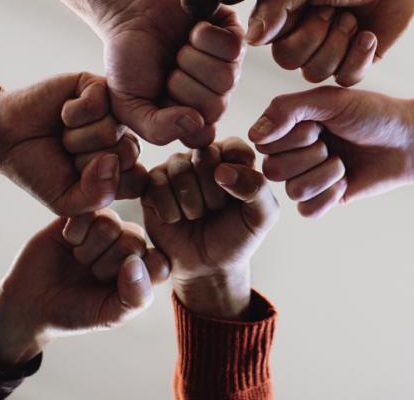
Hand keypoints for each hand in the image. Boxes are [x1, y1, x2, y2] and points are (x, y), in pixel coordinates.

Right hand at [0, 73, 145, 215]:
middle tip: (68, 153)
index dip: (103, 185)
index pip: (138, 181)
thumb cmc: (39, 171)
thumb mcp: (66, 200)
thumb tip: (113, 162)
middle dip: (87, 160)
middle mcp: (123, 137)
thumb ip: (96, 196)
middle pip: (128, 153)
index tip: (78, 179)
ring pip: (110, 131)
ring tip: (63, 135)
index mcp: (123, 166)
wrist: (6, 139)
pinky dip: (71, 114)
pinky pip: (97, 103)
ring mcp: (113, 111)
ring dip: (75, 138)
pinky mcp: (97, 86)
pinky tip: (63, 113)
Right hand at [0, 211, 168, 367]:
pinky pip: (87, 212)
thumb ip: (135, 297)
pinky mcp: (82, 213)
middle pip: (133, 240)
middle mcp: (129, 243)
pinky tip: (68, 242)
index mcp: (145, 267)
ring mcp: (106, 226)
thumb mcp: (109, 315)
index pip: (158, 262)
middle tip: (90, 274)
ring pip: (109, 224)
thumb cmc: (77, 311)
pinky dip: (74, 232)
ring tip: (79, 259)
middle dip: (105, 264)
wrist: (32, 303)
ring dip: (88, 249)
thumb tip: (135, 264)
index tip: (113, 289)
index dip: (134, 276)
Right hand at [100, 0, 243, 146]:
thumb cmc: (129, 59)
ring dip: (192, 59)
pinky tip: (192, 31)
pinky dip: (204, 36)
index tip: (158, 96)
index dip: (176, 115)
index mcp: (194, 117)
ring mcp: (229, 67)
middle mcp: (216, 96)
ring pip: (226, 78)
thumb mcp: (127, 105)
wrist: (131, 11)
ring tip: (179, 49)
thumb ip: (155, 128)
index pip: (202, 135)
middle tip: (168, 68)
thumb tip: (196, 122)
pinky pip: (232, 47)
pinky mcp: (235, 37)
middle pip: (215, 108)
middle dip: (182, 84)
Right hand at [141, 138, 278, 318]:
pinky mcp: (152, 184)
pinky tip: (177, 219)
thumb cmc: (237, 236)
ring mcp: (175, 168)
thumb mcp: (262, 216)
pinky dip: (170, 211)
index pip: (234, 147)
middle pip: (204, 156)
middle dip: (213, 193)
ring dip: (192, 204)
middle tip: (215, 210)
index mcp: (233, 156)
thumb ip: (256, 187)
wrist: (207, 266)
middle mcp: (203, 155)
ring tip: (197, 216)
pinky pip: (157, 185)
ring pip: (179, 170)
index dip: (236, 177)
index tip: (238, 199)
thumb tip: (222, 170)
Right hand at [246, 0, 413, 83]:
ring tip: (353, 18)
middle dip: (319, 35)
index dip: (299, 31)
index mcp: (284, 19)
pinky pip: (345, 79)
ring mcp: (327, 54)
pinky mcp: (354, 64)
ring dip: (340, 42)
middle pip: (293, 64)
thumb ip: (275, 7)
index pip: (276, 48)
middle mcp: (301, 40)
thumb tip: (250, 40)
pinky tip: (369, 35)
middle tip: (336, 9)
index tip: (318, 2)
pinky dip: (359, 56)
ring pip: (318, 73)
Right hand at [249, 87, 413, 217]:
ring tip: (343, 162)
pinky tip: (345, 182)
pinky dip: (328, 196)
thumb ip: (288, 109)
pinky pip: (307, 210)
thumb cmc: (373, 113)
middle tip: (333, 144)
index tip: (320, 124)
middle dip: (310, 156)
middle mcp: (293, 151)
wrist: (410, 140)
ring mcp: (307, 176)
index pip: (264, 142)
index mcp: (289, 125)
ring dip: (324, 175)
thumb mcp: (330, 100)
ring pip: (292, 190)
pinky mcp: (324, 199)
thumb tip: (253, 136)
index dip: (292, 137)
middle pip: (274, 169)